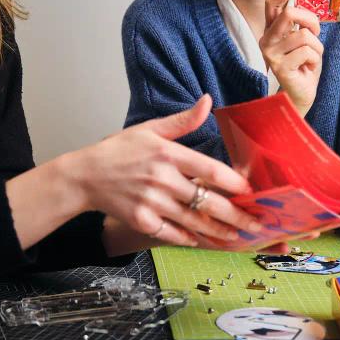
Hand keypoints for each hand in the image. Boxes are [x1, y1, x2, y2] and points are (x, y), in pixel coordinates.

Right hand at [66, 95, 263, 246]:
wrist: (85, 175)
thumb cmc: (118, 150)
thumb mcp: (150, 129)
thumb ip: (183, 120)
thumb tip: (207, 101)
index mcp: (167, 153)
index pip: (209, 169)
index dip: (233, 183)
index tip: (250, 192)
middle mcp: (161, 178)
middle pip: (207, 201)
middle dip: (235, 215)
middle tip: (255, 224)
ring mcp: (151, 201)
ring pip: (193, 221)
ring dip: (218, 231)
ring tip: (235, 236)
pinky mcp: (141, 220)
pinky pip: (172, 233)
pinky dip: (188, 237)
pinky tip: (200, 238)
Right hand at [259, 0, 322, 115]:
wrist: (300, 94)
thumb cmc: (303, 65)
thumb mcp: (302, 40)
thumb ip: (298, 24)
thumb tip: (297, 2)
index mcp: (271, 31)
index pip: (272, 5)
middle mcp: (266, 40)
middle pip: (289, 13)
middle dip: (311, 21)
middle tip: (316, 35)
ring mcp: (271, 54)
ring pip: (304, 35)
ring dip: (317, 47)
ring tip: (311, 59)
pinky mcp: (280, 67)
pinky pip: (307, 52)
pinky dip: (315, 60)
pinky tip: (308, 68)